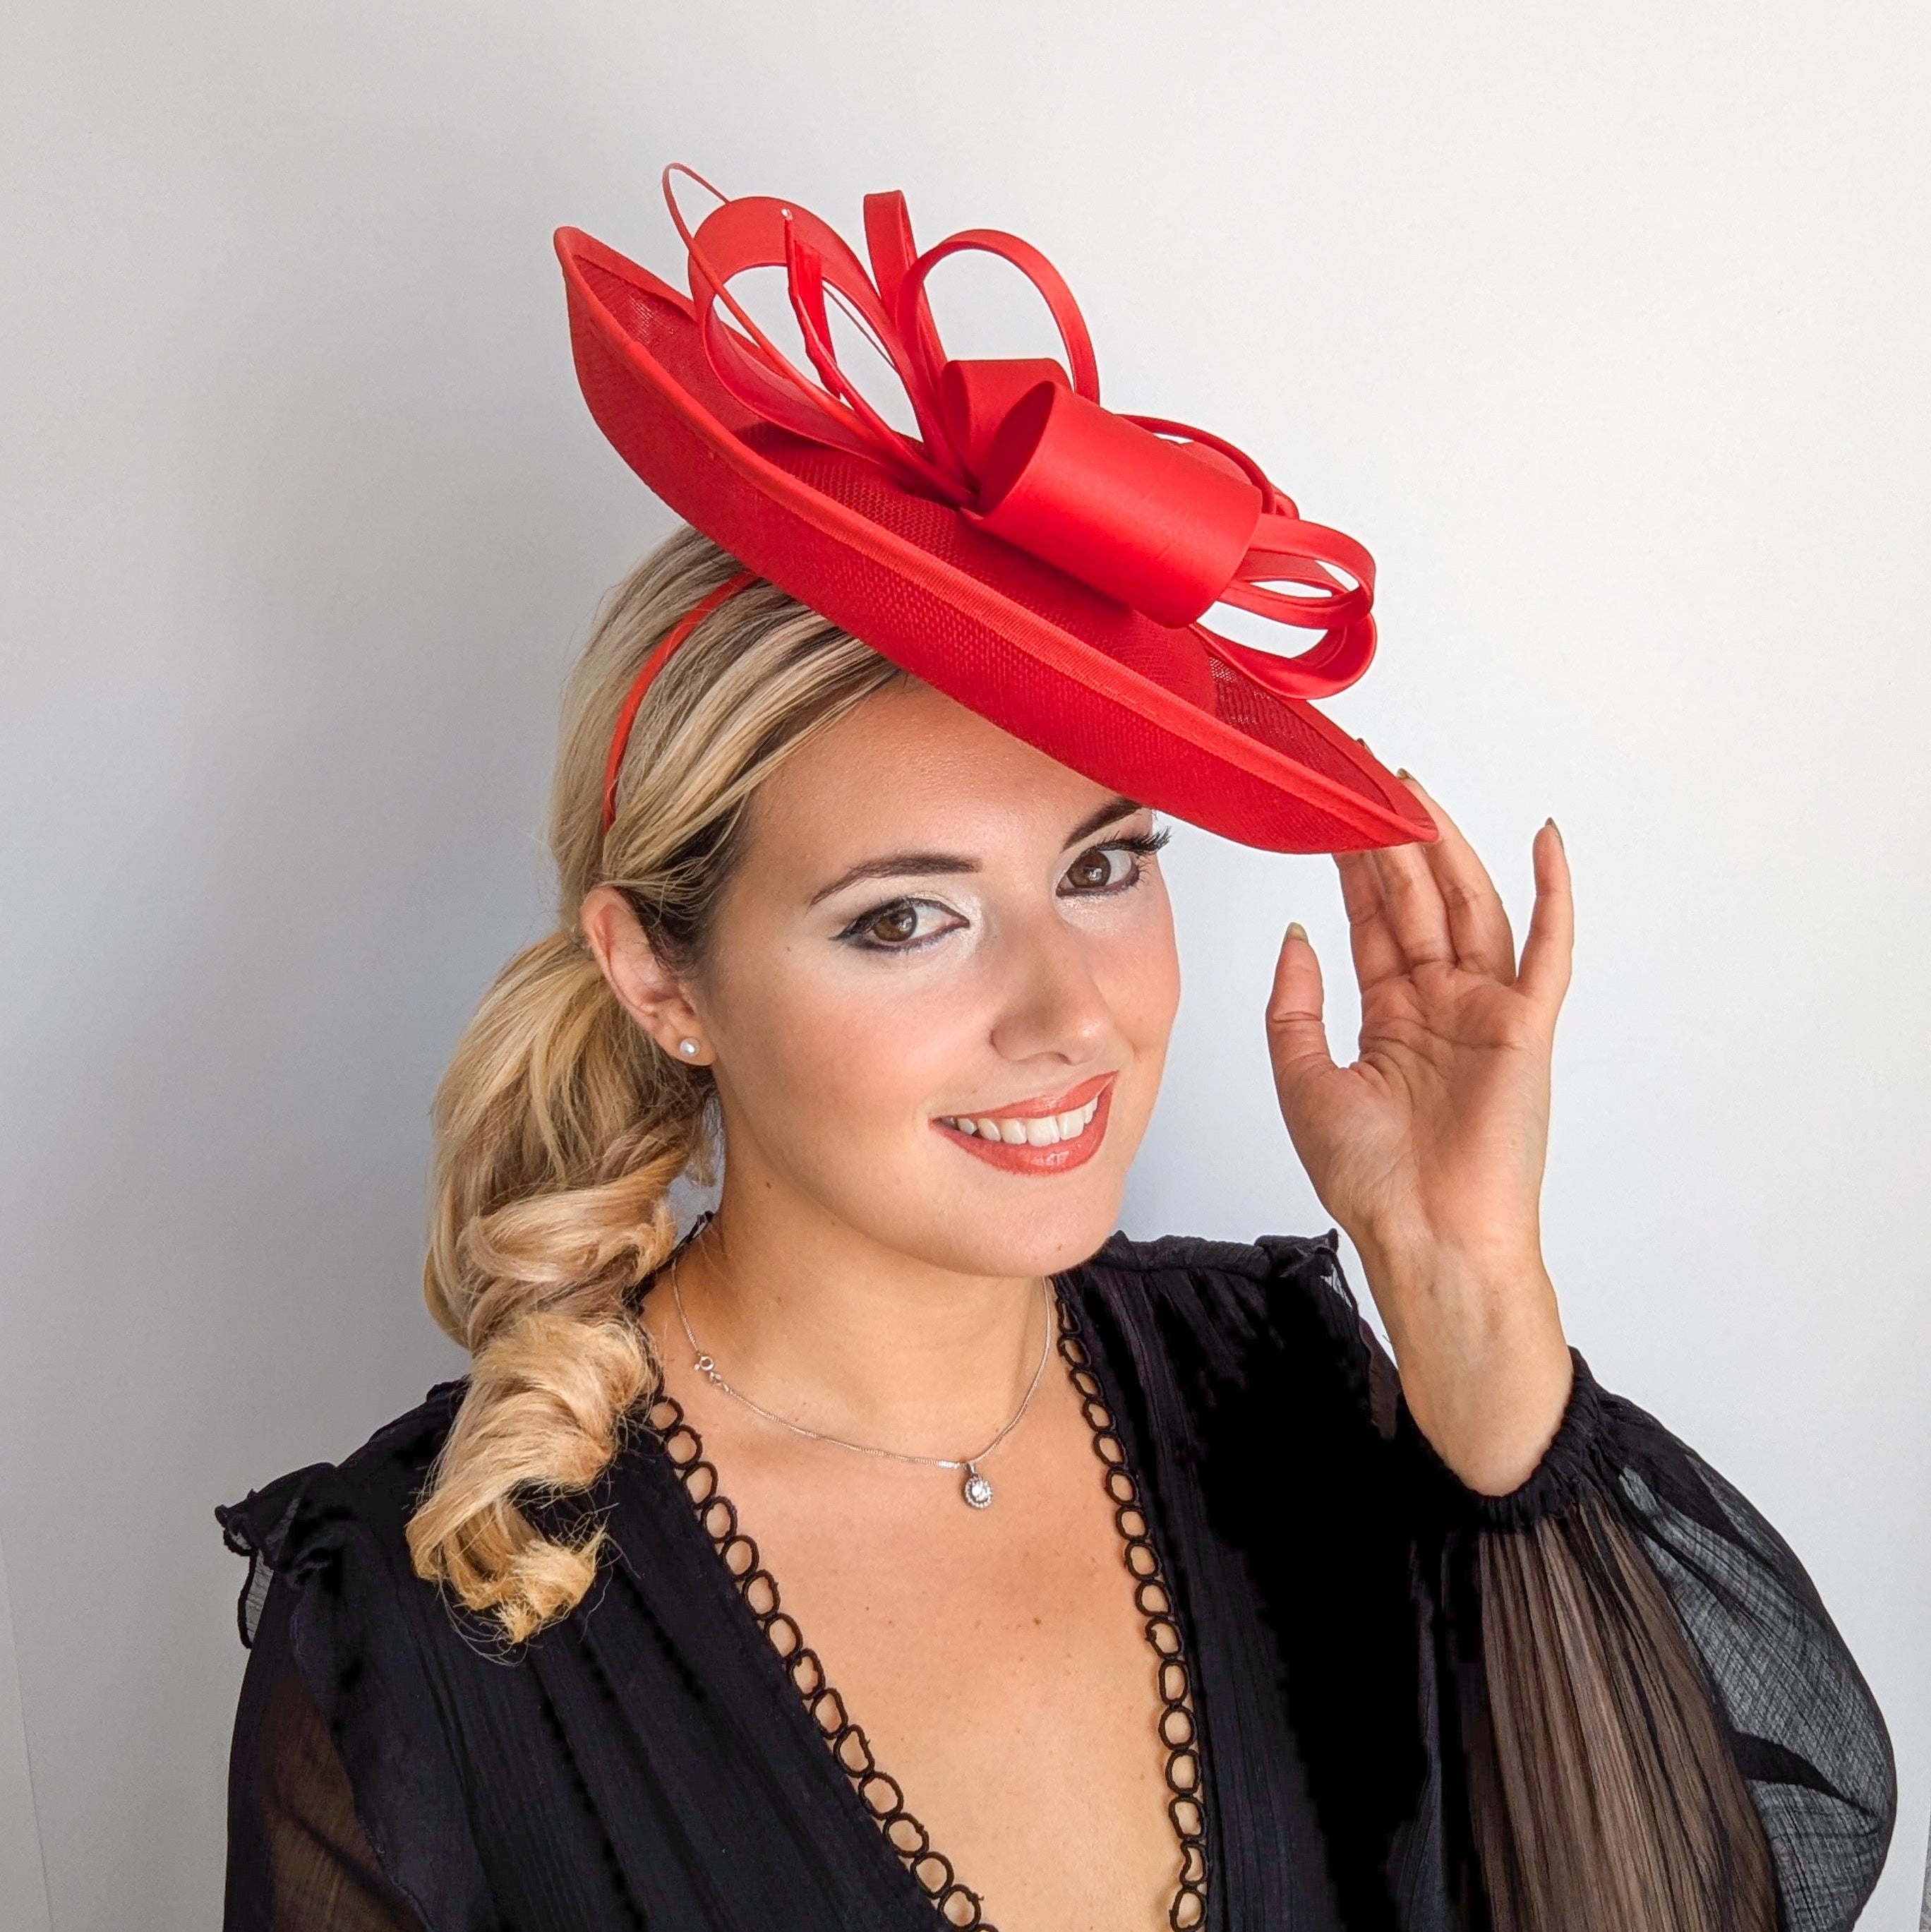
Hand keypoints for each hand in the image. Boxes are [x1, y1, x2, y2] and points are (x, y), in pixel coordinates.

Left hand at [1264, 777, 1574, 1492]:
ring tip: (1417, 789)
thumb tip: (1295, 934)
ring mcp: (1486, 1012)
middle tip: (1366, 772)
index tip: (1331, 807)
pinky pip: (1546, 950)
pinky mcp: (1526, 1028)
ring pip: (1469, 908)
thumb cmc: (1370, 1181)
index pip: (1370, 919)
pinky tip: (1544, 839)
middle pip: (1416, 900)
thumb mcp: (1302, 1080)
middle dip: (1391, 836)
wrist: (1424, 1240)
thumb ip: (1294, 1007)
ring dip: (1447, 847)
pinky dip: (1552, 894)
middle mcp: (1442, 1005)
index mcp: (1393, 1017)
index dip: (1351, 862)